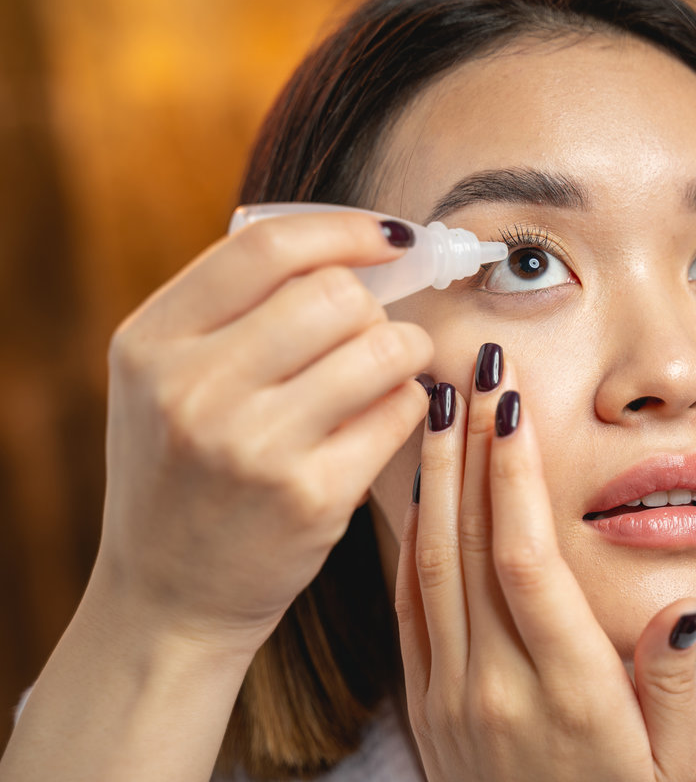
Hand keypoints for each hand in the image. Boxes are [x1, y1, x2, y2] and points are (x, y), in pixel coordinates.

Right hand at [95, 211, 432, 655]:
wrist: (167, 599)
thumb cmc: (184, 474)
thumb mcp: (165, 382)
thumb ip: (233, 311)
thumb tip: (354, 248)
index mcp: (151, 343)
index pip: (267, 248)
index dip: (346, 230)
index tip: (391, 238)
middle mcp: (193, 388)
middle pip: (336, 295)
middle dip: (374, 308)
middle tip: (371, 336)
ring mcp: (253, 445)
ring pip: (383, 348)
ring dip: (404, 353)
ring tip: (386, 376)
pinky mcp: (311, 495)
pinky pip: (402, 410)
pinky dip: (408, 406)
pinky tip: (382, 422)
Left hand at [388, 346, 695, 781]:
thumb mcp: (679, 770)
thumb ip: (669, 686)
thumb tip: (681, 603)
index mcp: (571, 696)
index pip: (528, 562)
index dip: (514, 476)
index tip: (510, 405)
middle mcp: (499, 691)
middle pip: (470, 547)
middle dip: (466, 450)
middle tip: (467, 368)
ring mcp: (452, 700)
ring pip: (430, 569)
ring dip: (431, 481)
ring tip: (431, 405)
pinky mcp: (425, 710)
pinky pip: (409, 611)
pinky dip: (409, 542)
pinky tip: (416, 489)